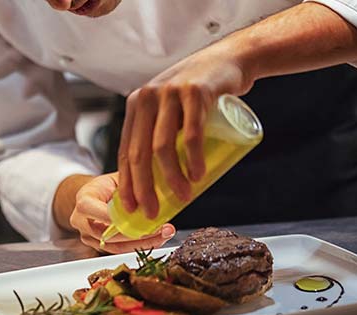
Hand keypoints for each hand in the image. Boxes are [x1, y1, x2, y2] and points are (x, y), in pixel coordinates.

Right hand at [69, 172, 175, 253]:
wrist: (92, 196)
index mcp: (84, 202)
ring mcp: (89, 237)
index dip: (117, 218)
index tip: (142, 217)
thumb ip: (128, 187)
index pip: (95, 211)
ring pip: (117, 247)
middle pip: (109, 235)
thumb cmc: (104, 186)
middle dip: (138, 234)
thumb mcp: (115, 179)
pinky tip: (157, 238)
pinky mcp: (99, 247)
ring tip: (165, 234)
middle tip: (162, 228)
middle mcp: (82, 222)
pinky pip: (121, 250)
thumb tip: (153, 190)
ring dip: (144, 243)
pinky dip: (140, 246)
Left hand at [118, 40, 252, 218]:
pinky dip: (192, 158)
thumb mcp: (171, 109)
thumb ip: (161, 133)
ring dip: (171, 177)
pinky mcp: (195, 92)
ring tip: (183, 197)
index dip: (127, 183)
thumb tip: (158, 183)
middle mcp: (148, 98)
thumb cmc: (200, 93)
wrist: (229, 59)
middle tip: (152, 212)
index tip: (131, 209)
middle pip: (140, 153)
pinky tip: (197, 175)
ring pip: (162, 146)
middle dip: (143, 188)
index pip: (127, 151)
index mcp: (137, 106)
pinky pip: (190, 133)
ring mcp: (170, 93)